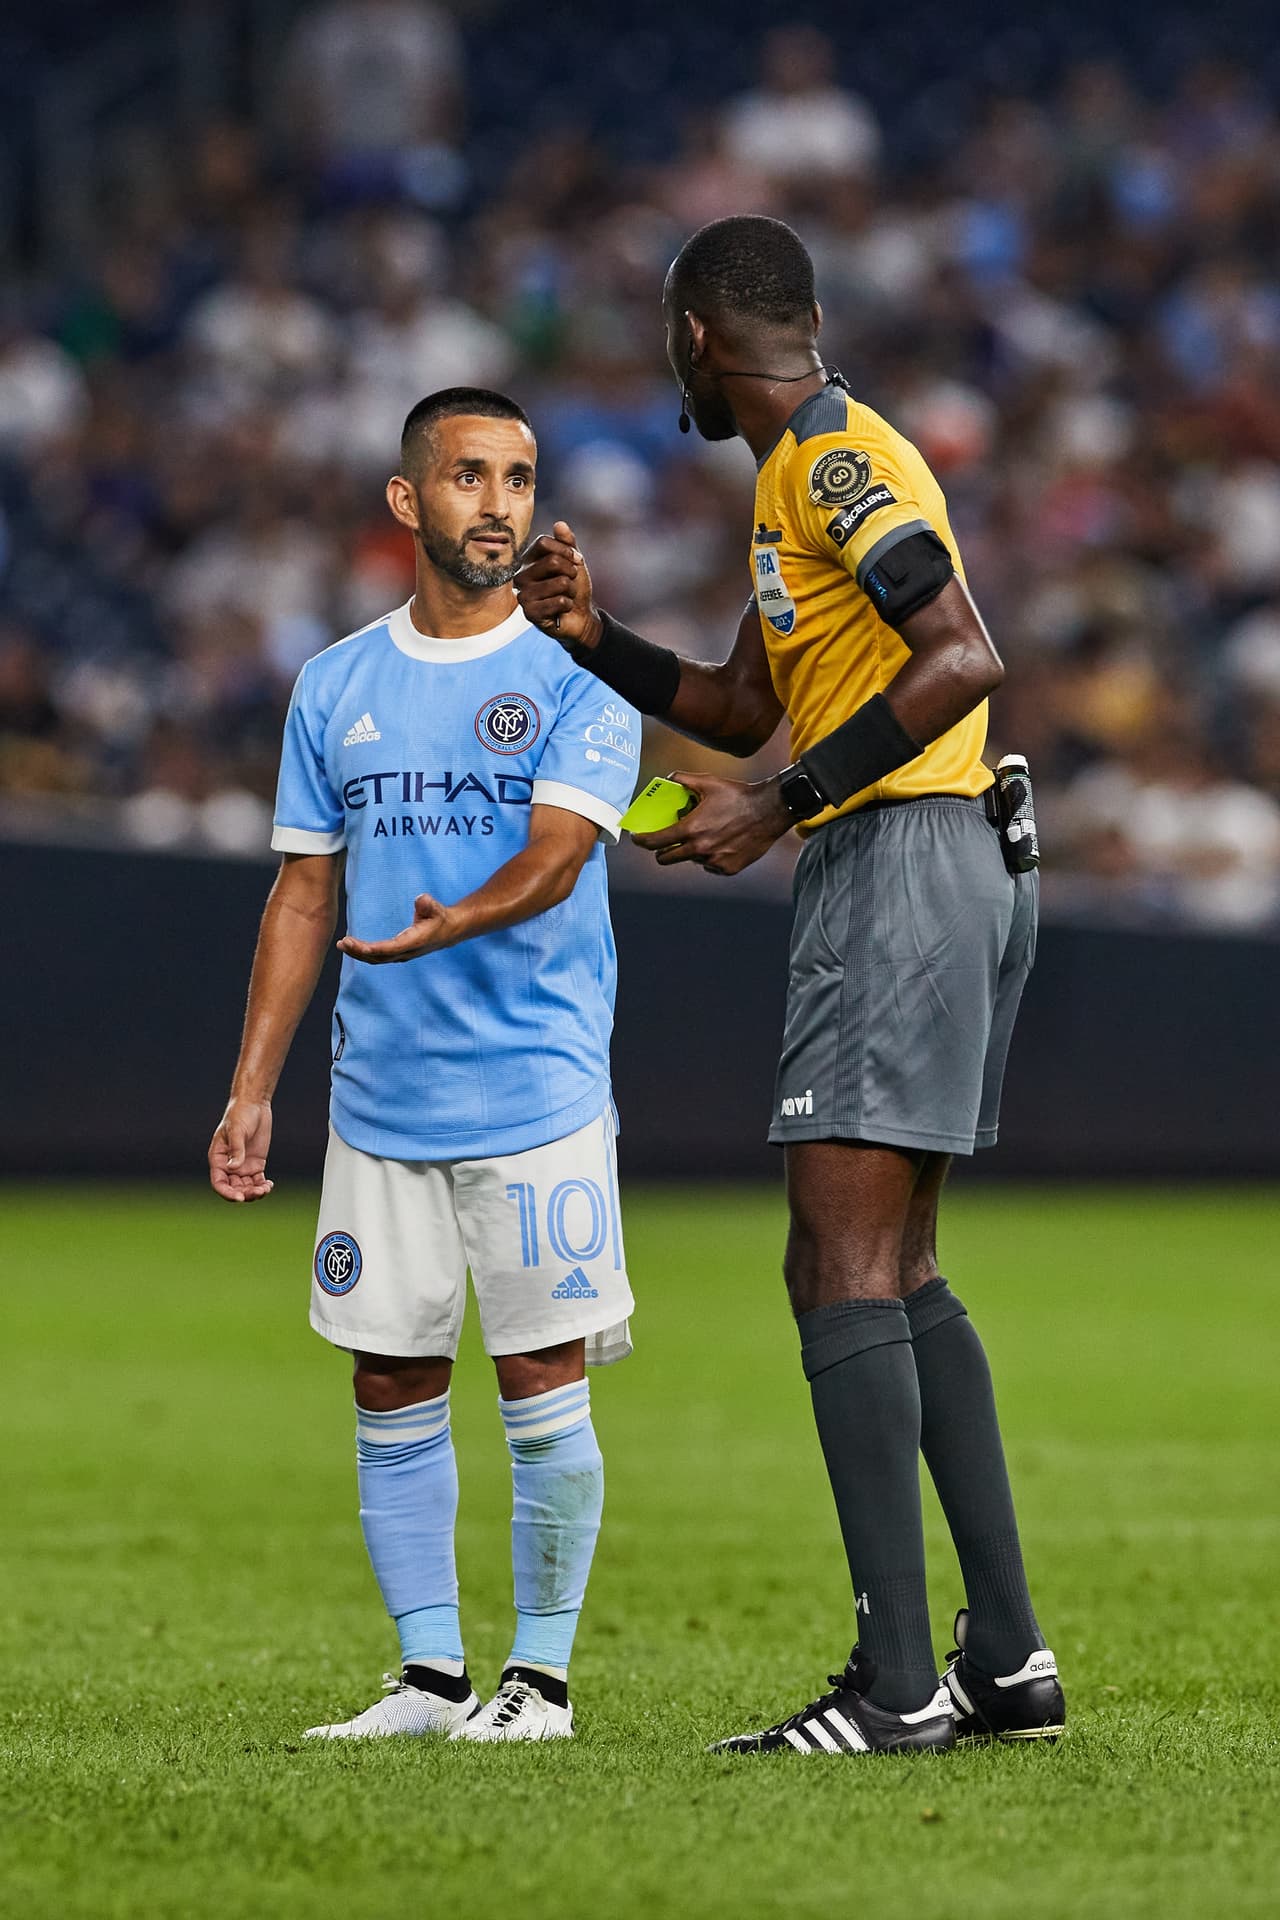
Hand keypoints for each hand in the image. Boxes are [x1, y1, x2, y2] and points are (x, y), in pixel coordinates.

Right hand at [209, 1098, 273, 1202]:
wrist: (254, 1105)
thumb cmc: (240, 1115)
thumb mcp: (237, 1131)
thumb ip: (236, 1150)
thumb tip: (234, 1168)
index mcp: (218, 1159)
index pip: (219, 1183)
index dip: (227, 1193)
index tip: (240, 1198)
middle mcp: (228, 1166)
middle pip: (233, 1188)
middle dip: (245, 1194)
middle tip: (258, 1192)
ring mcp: (242, 1166)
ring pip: (246, 1187)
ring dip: (255, 1192)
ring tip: (266, 1189)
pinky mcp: (255, 1164)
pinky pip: (257, 1180)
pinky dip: (262, 1185)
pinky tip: (269, 1185)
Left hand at [337, 892, 458, 964]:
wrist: (449, 931)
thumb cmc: (440, 917)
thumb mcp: (436, 907)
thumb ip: (428, 904)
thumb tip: (421, 899)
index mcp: (414, 942)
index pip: (391, 948)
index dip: (375, 949)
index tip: (359, 946)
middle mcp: (405, 952)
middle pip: (379, 957)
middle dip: (360, 951)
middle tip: (343, 942)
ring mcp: (401, 955)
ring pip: (376, 959)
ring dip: (358, 953)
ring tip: (342, 944)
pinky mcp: (397, 953)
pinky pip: (377, 957)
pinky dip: (364, 953)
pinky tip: (352, 947)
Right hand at [515, 519, 599, 648]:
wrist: (581, 616)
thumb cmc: (573, 587)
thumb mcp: (573, 561)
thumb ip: (567, 543)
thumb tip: (559, 523)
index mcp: (528, 560)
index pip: (543, 542)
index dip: (567, 551)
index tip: (576, 561)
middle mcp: (521, 576)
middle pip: (552, 561)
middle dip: (571, 573)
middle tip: (569, 584)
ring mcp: (523, 595)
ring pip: (559, 582)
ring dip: (570, 591)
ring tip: (564, 597)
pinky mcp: (530, 613)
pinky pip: (560, 601)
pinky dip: (567, 605)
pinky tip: (561, 610)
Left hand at [631, 771, 792, 875]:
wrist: (770, 810)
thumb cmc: (738, 795)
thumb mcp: (708, 782)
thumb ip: (683, 780)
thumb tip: (667, 779)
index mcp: (691, 829)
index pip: (654, 842)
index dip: (641, 840)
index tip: (637, 838)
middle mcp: (700, 849)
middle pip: (666, 859)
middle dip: (661, 850)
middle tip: (665, 841)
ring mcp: (714, 861)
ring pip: (690, 860)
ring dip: (690, 851)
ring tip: (704, 834)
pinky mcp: (727, 869)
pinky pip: (709, 865)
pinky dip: (710, 856)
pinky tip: (720, 842)